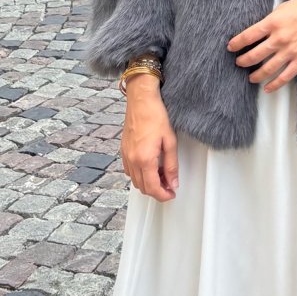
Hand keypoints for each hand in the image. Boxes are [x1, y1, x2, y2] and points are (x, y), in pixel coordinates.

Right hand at [121, 77, 178, 201]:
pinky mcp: (123, 150)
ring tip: (161, 176)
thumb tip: (173, 182)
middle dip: (157, 191)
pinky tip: (149, 167)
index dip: (163, 195)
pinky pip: (129, 171)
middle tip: (169, 185)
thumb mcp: (170, 141)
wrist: (141, 100)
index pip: (153, 188)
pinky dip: (139, 175)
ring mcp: (126, 155)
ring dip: (148, 183)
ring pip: (135, 181)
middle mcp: (132, 160)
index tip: (171, 194)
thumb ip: (172, 165)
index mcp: (144, 159)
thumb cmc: (155, 115)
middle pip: (143, 187)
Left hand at [227, 0, 296, 92]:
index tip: (231, 47)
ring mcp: (290, 51)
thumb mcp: (284, 7)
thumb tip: (260, 30)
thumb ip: (271, 20)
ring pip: (267, 68)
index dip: (236, 43)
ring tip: (250, 77)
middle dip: (243, 60)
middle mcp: (280, 38)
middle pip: (254, 55)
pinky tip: (267, 87)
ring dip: (255, 75)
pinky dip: (274, 84)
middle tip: (239, 62)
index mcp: (273, 22)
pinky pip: (284, 76)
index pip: (248, 36)